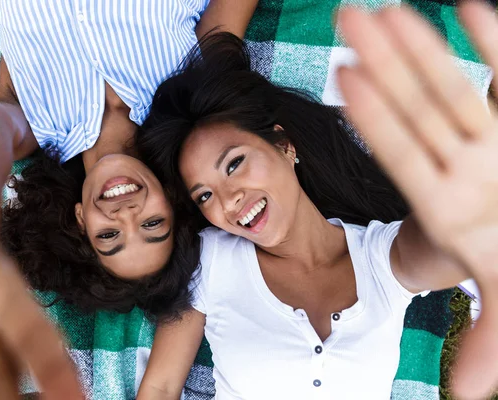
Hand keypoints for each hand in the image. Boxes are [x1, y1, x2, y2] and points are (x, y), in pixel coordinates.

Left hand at [338, 3, 497, 398]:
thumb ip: (490, 341)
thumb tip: (463, 397)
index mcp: (452, 204)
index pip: (405, 154)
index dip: (377, 120)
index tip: (345, 80)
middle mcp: (466, 167)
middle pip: (418, 107)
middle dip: (387, 63)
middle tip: (347, 19)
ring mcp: (491, 141)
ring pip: (453, 85)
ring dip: (423, 45)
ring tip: (384, 11)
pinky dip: (496, 43)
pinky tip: (469, 7)